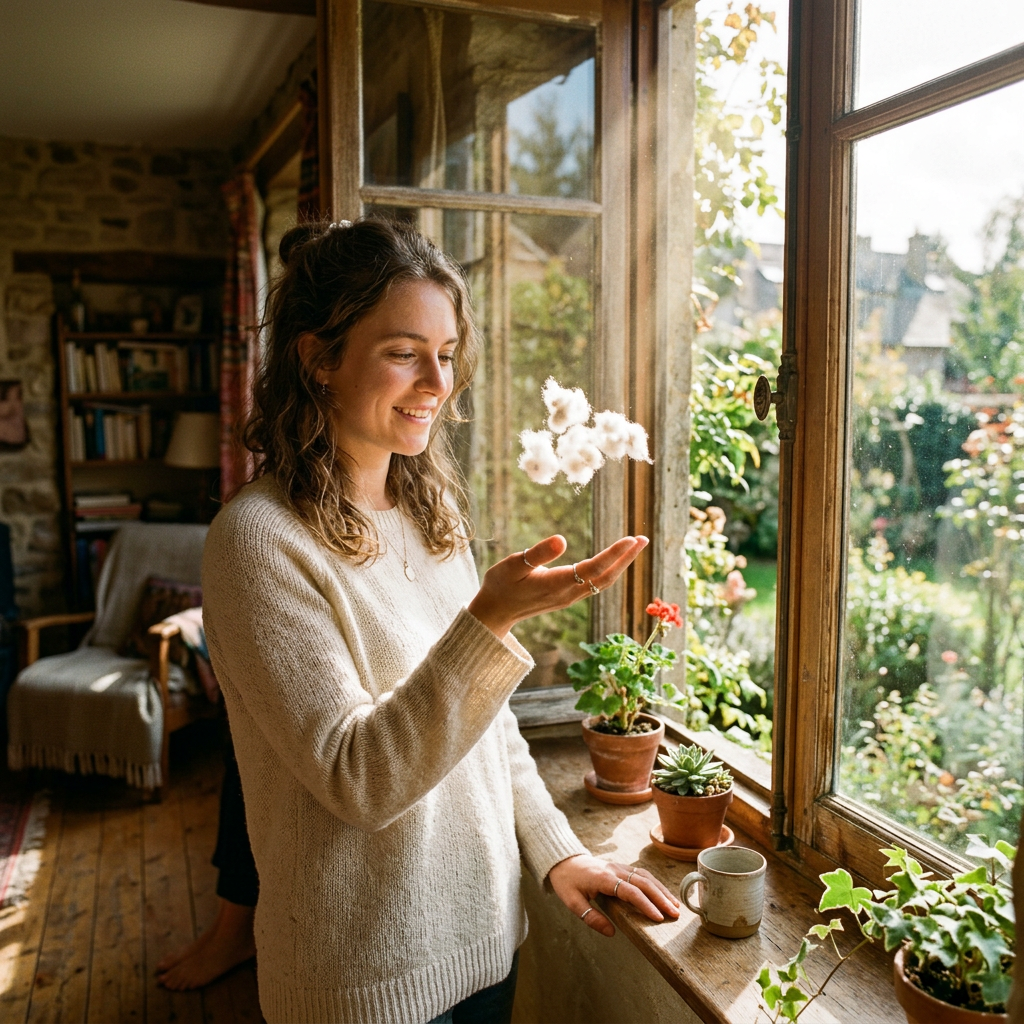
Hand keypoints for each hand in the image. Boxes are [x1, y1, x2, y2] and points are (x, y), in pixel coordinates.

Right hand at [467, 535, 648, 637]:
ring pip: (603, 582)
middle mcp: (568, 594)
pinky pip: (595, 584)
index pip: (593, 568)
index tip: (632, 539)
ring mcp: (569, 598)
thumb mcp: (513, 565)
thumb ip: (537, 553)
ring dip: (621, 565)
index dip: (614, 554)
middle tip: (643, 539)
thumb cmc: (500, 585)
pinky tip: (614, 561)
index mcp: (556, 584)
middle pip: (605, 576)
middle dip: (626, 558)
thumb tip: (561, 539)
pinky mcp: (567, 598)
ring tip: (635, 546)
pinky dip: (609, 571)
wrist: (495, 612)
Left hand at [547, 855, 679, 936]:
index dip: (645, 905)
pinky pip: (642, 874)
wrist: (564, 860)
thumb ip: (591, 918)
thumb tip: (612, 933)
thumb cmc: (567, 882)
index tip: (658, 918)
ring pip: (646, 876)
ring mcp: (620, 866)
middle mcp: (615, 870)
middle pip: (643, 882)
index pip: (630, 891)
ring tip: (676, 906)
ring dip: (662, 890)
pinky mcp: (622, 867)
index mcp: (604, 878)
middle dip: (661, 898)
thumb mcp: (572, 902)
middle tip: (675, 914)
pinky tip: (664, 894)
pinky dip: (656, 884)